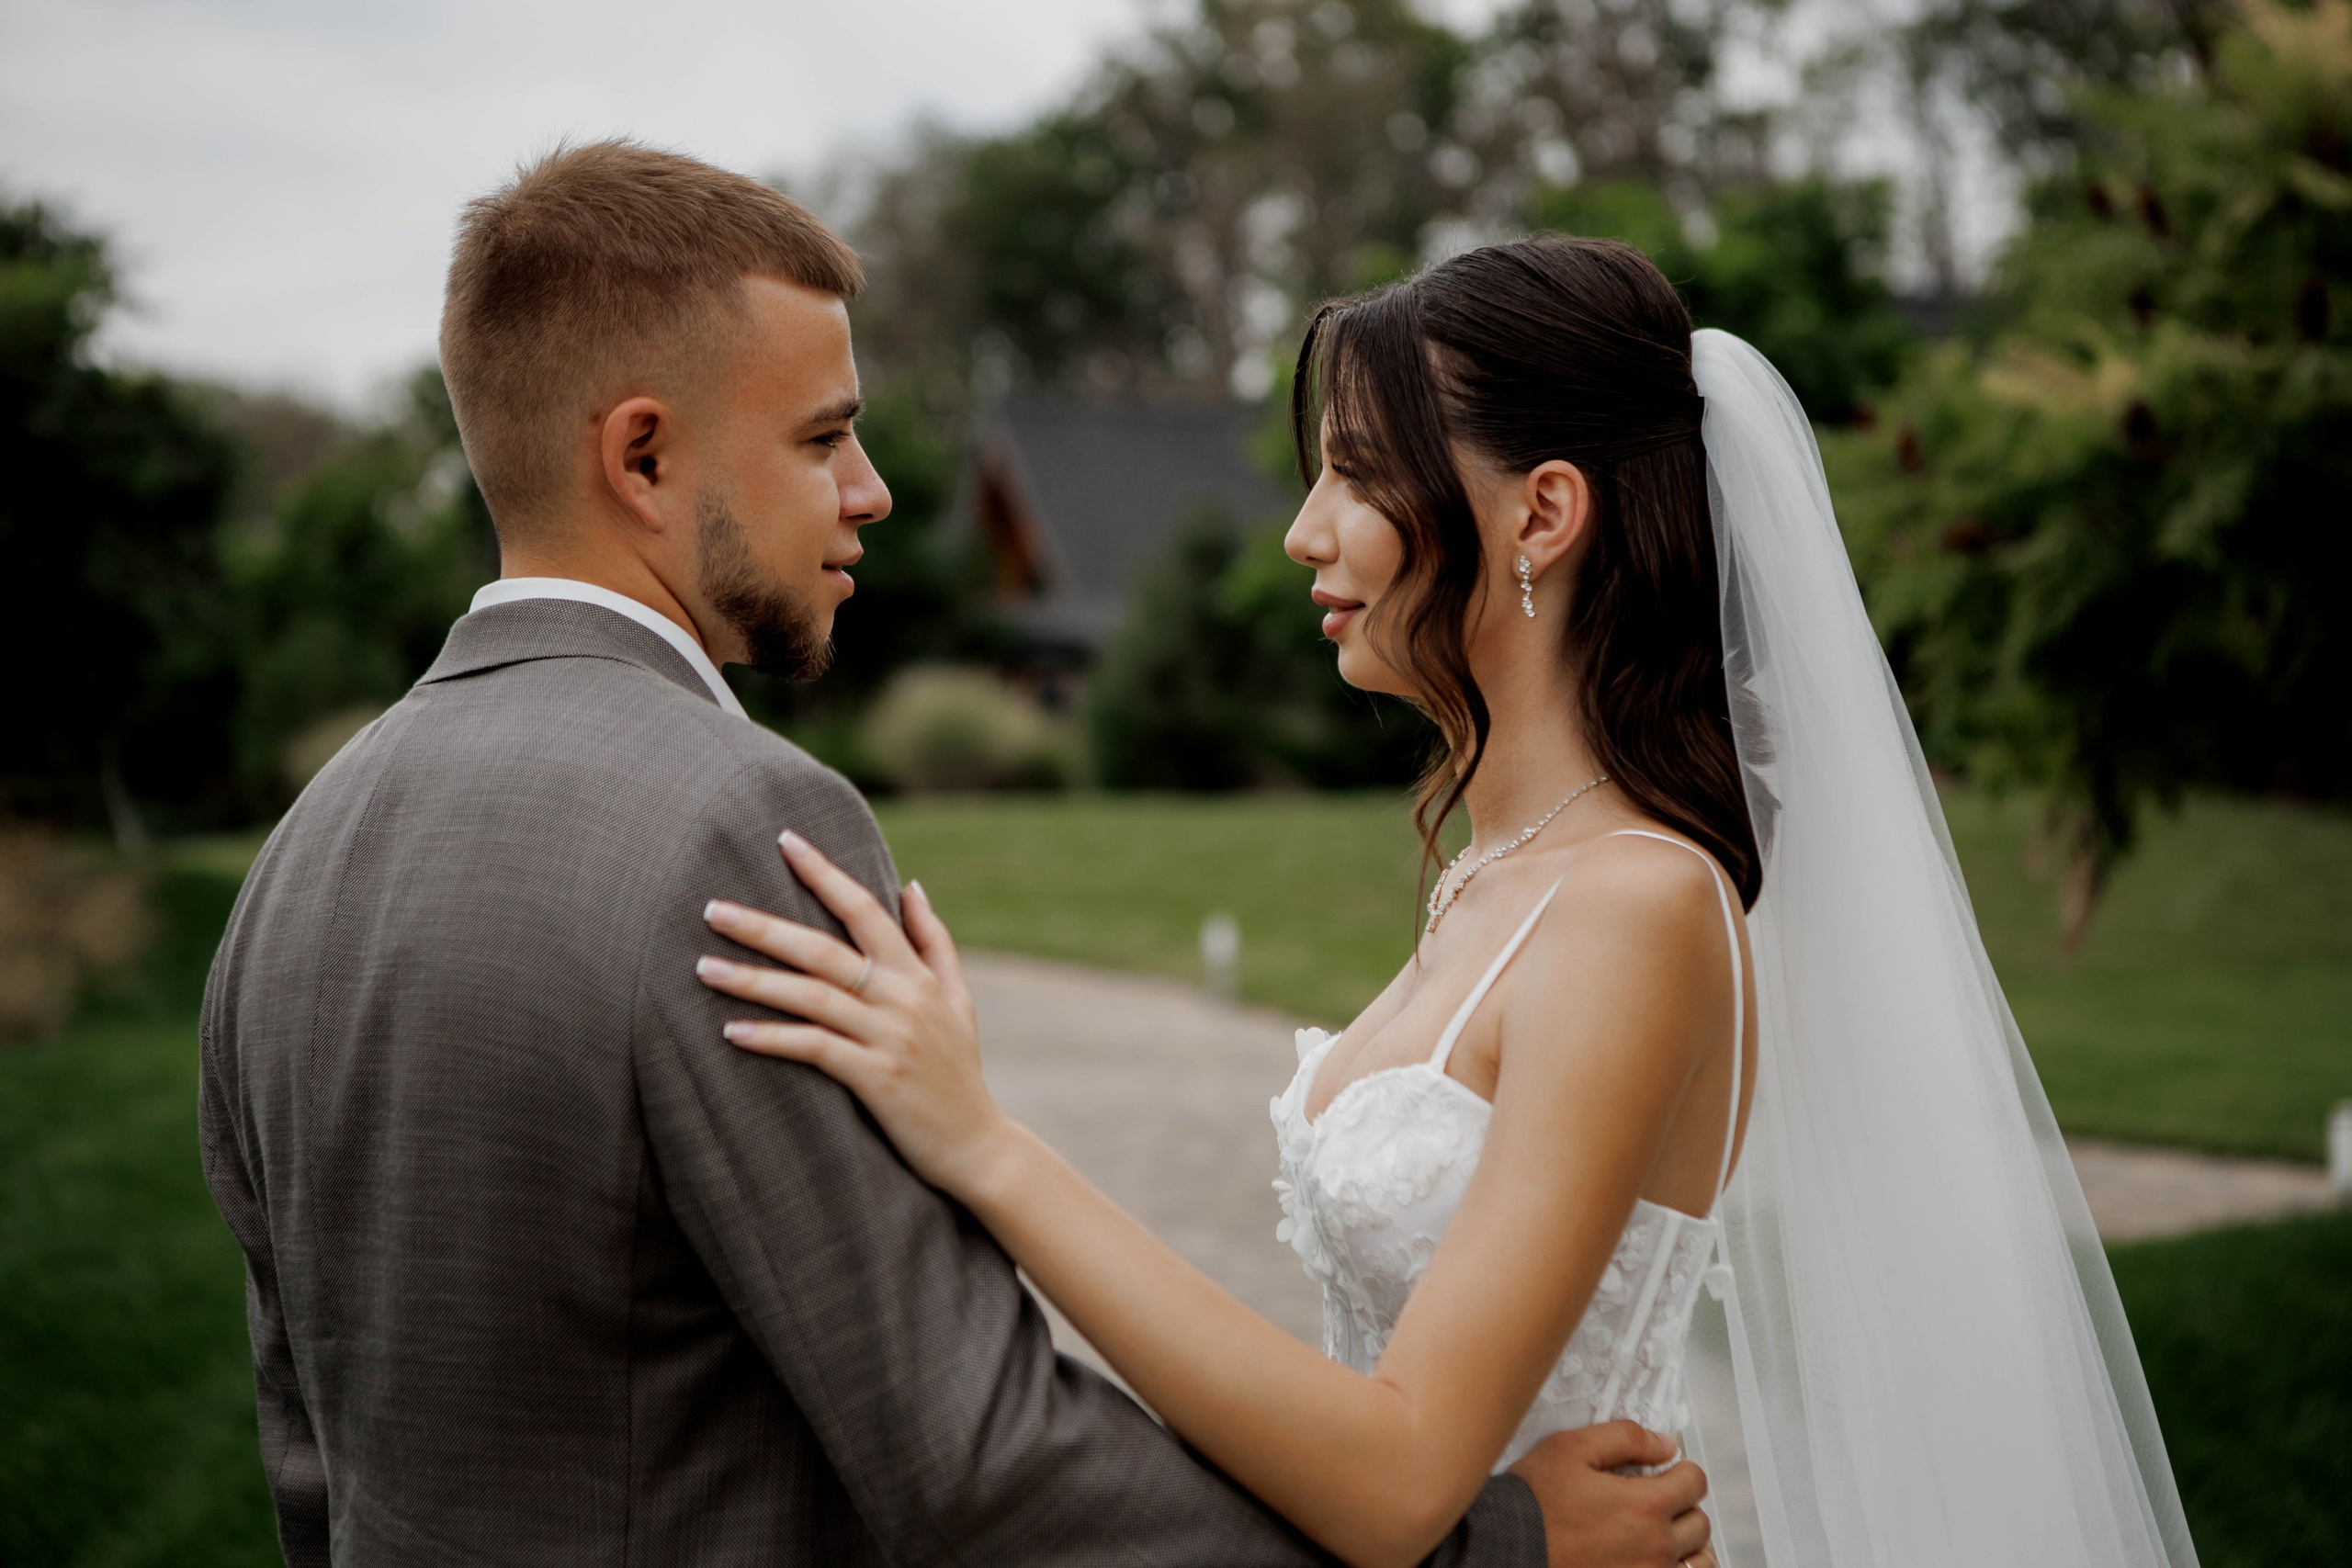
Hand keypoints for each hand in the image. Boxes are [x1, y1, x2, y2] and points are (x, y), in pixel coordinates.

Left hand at [696, 831, 1014, 1196]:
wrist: (978, 1145)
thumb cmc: (959, 1071)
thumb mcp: (958, 998)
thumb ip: (933, 941)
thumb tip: (911, 884)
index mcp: (917, 973)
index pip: (865, 908)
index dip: (824, 873)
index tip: (785, 840)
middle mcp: (903, 998)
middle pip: (824, 949)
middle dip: (765, 926)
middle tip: (712, 908)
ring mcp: (889, 1038)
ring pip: (812, 996)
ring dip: (754, 981)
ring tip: (704, 968)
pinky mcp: (876, 1079)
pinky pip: (814, 1048)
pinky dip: (771, 1038)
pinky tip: (732, 1030)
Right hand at [1510, 1423, 1711, 1567]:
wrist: (1508, 1547)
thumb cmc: (1534, 1502)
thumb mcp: (1572, 1448)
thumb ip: (1625, 1438)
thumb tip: (1664, 1444)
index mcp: (1646, 1504)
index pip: (1695, 1481)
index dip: (1680, 1469)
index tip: (1664, 1471)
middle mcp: (1655, 1545)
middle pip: (1699, 1521)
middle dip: (1683, 1504)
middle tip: (1657, 1499)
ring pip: (1699, 1561)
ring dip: (1688, 1544)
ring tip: (1663, 1534)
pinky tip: (1655, 1559)